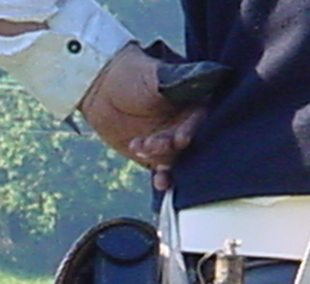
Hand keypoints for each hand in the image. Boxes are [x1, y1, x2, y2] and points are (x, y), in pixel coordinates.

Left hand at [79, 42, 204, 189]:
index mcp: (194, 101)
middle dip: (173, 148)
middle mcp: (186, 123)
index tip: (181, 139)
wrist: (101, 89)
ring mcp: (170, 141)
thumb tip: (208, 75)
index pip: (201, 117)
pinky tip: (160, 184)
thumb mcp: (155, 75)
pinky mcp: (154, 155)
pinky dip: (164, 179)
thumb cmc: (132, 74)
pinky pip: (162, 170)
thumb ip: (178, 82)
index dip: (193, 129)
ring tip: (146, 151)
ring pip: (176, 158)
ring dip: (166, 163)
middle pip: (190, 143)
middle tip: (155, 145)